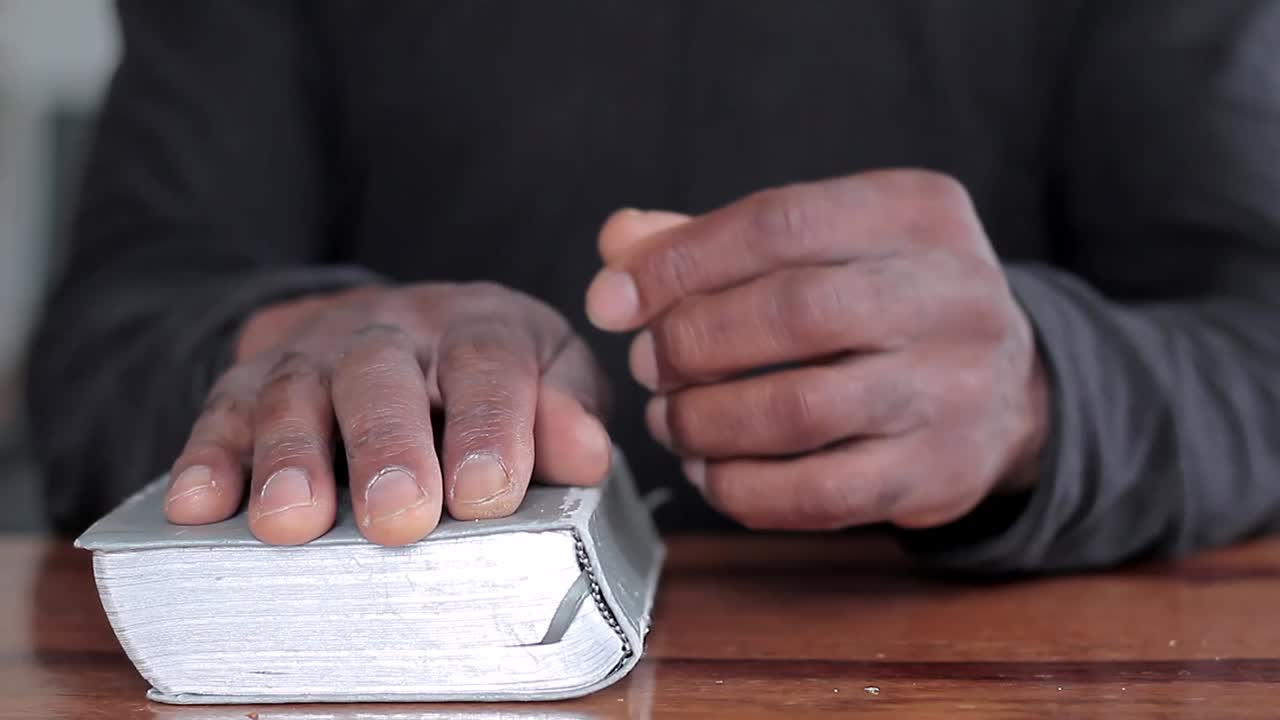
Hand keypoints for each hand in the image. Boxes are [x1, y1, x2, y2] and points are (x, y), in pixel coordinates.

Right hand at [164, 283, 611, 545]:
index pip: (487, 363)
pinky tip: (197, 505)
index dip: (490, 425)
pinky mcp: (252, 379)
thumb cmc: (488, 373)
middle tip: (396, 517)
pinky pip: (222, 411)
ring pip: (296, 392)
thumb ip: (569, 412)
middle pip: (383, 376)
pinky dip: (207, 457)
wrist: (397, 326)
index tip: (487, 493)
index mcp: (479, 326)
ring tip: (290, 521)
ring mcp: (316, 353)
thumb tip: (587, 454)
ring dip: (290, 458)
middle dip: (388, 446)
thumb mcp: (549, 376)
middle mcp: (393, 331)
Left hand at [586, 169, 1047, 529]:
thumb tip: (616, 246)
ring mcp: (954, 388)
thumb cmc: (884, 302)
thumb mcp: (824, 244)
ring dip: (706, 421)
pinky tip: (710, 470)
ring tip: (670, 418)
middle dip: (691, 343)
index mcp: (916, 212)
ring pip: (801, 410)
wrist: (1009, 388)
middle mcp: (952, 293)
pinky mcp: (940, 473)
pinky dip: (741, 488)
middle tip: (648, 364)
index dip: (679, 263)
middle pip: (792, 313)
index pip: (779, 223)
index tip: (612, 300)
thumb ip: (716, 239)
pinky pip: (819, 493)